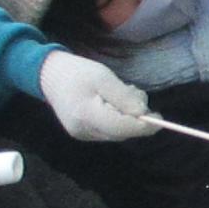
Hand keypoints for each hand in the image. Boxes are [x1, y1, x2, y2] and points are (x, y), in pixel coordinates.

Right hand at [38, 52, 154, 141]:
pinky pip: (109, 130)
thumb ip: (124, 97)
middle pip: (122, 132)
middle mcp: (84, 131)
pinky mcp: (83, 133)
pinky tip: (112, 102)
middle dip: (135, 117)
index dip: (144, 126)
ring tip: (121, 92)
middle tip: (133, 92)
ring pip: (117, 132)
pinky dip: (117, 118)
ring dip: (127, 116)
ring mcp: (82, 134)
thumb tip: (144, 114)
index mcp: (87, 115)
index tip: (160, 118)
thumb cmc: (77, 72)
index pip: (123, 128)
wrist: (48, 74)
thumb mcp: (104, 78)